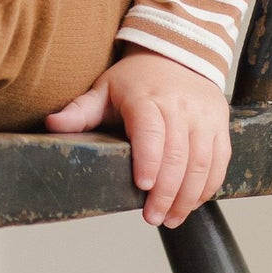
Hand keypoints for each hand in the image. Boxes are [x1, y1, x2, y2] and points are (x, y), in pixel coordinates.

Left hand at [45, 48, 230, 227]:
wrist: (178, 54)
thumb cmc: (136, 79)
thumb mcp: (104, 89)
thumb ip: (80, 111)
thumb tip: (51, 125)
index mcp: (148, 97)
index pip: (151, 131)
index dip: (149, 160)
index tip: (141, 185)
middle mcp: (181, 106)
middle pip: (178, 154)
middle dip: (166, 192)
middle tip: (152, 217)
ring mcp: (204, 116)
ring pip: (202, 163)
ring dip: (188, 197)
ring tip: (170, 218)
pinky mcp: (220, 126)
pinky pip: (220, 162)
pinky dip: (208, 187)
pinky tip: (191, 204)